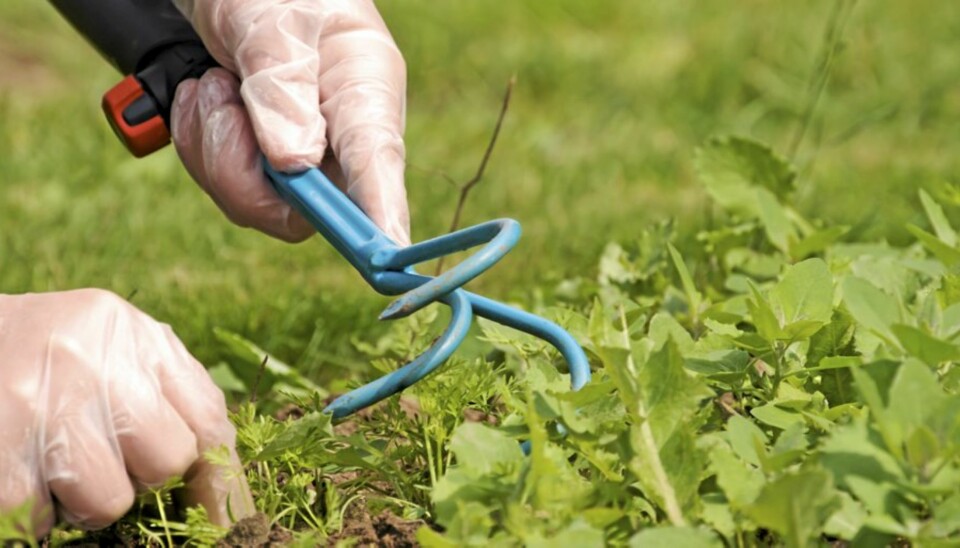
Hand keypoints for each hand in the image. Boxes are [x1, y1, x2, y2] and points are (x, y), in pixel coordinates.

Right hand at [0, 289, 253, 534]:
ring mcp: (40, 402)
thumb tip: (222, 476)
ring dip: (83, 500)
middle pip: (167, 462)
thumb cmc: (52, 353)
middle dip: (141, 475)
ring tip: (57, 465)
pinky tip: (23, 474)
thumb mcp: (119, 346)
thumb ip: (173, 392)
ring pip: (107, 501)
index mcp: (135, 336)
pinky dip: (32, 513)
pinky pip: (36, 516)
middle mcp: (94, 361)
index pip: (207, 417)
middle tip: (102, 456)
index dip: (218, 475)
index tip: (223, 515)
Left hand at [170, 0, 410, 245]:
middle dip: (242, 173)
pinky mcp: (264, 156)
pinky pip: (227, 182)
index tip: (386, 258)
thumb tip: (296, 164)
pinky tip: (205, 91)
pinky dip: (199, 141)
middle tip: (220, 109)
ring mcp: (302, 150)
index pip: (378, 167)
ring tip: (212, 84)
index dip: (382, 219)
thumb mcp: (273, 22)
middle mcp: (340, 134)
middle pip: (307, 207)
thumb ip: (284, 89)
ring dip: (213, 146)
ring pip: (257, 200)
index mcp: (365, 93)